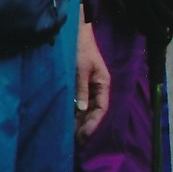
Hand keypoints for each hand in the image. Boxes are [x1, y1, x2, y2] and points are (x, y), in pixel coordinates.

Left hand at [75, 21, 109, 141]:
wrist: (76, 32)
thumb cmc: (81, 48)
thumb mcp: (80, 68)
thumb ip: (81, 88)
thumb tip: (81, 109)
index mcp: (103, 83)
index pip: (101, 108)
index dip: (94, 122)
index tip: (85, 135)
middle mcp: (98, 87)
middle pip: (94, 111)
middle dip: (86, 124)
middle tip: (76, 139)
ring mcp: (89, 86)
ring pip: (87, 108)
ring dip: (80, 119)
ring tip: (71, 134)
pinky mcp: (81, 83)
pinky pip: (80, 101)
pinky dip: (75, 111)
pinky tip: (68, 119)